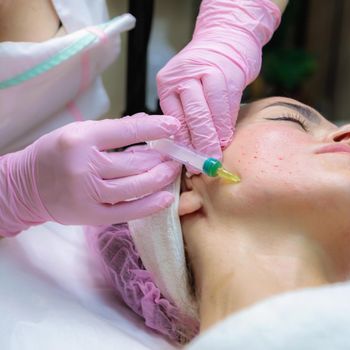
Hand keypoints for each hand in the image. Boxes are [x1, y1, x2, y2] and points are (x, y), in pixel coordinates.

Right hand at [0, 113, 180, 236]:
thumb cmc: (55, 154)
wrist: (25, 186)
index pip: (127, 132)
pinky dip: (151, 205)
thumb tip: (146, 121)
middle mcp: (84, 167)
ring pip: (136, 186)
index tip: (174, 126)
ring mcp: (88, 194)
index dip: (154, 129)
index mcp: (80, 140)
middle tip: (176, 154)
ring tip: (172, 170)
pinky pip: (128, 212)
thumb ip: (114, 129)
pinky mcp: (91, 215)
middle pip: (135, 162)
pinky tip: (167, 197)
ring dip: (160, 178)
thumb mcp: (79, 132)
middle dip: (161, 158)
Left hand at [157, 0, 280, 159]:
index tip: (189, 163)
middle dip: (200, 145)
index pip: (174, 119)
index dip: (182, 144)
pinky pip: (228, 106)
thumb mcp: (186, 88)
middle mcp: (184, 75)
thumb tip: (189, 151)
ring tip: (218, 154)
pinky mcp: (228, 73)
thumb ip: (185, 113)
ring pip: (210, 114)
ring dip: (216, 138)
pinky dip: (228, 125)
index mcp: (168, 82)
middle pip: (192, 117)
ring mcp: (207, 72)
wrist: (226, 38)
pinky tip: (227, 137)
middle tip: (205, 165)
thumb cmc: (205, 70)